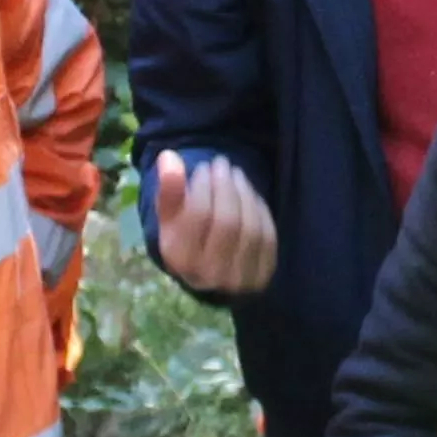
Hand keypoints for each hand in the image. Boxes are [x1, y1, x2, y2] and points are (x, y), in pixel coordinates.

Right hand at [153, 151, 277, 296]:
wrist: (208, 269)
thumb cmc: (184, 236)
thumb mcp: (169, 215)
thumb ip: (168, 188)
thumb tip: (169, 157)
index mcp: (181, 261)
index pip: (198, 216)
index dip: (203, 186)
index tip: (203, 169)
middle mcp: (210, 275)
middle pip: (227, 222)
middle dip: (226, 186)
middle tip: (222, 165)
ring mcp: (239, 279)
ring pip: (250, 227)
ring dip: (244, 193)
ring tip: (236, 174)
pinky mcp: (262, 275)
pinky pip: (268, 235)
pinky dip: (259, 209)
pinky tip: (249, 194)